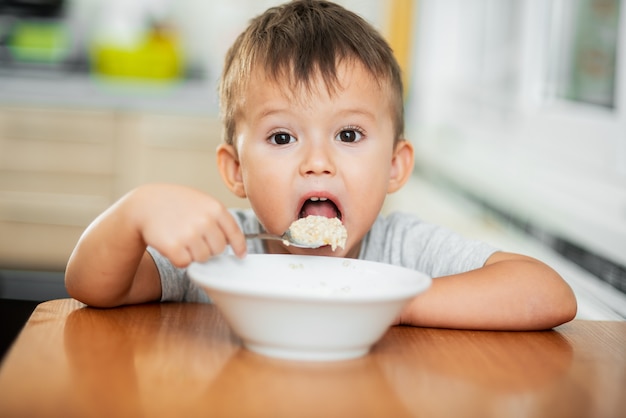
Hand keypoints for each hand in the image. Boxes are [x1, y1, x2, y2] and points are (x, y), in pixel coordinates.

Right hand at [127, 183, 246, 266]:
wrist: (144, 205)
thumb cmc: (175, 204)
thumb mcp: (201, 202)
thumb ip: (218, 219)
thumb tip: (234, 244)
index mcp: (215, 208)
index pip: (234, 233)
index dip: (239, 247)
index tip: (241, 255)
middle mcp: (205, 221)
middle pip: (219, 249)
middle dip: (208, 248)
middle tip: (194, 238)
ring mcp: (190, 234)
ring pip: (203, 258)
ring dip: (193, 253)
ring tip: (181, 238)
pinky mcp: (174, 247)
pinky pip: (185, 263)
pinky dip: (179, 258)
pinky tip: (172, 244)